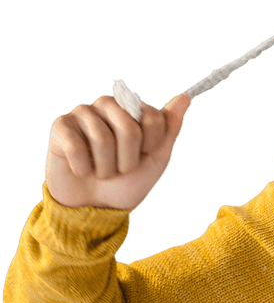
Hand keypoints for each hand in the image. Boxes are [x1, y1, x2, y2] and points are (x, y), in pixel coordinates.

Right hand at [45, 93, 190, 209]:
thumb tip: (185, 97)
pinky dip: (84, 168)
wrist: (96, 205)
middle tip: (121, 170)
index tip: (144, 157)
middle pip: (129, 128)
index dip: (152, 146)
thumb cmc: (128, 181)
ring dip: (106, 168)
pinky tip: (82, 170)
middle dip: (128, 160)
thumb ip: (170, 127)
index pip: (153, 117)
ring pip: (102, 139)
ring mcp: (83, 112)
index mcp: (134, 109)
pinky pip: (76, 147)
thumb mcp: (157, 158)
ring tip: (102, 172)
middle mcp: (109, 104)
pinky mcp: (60, 125)